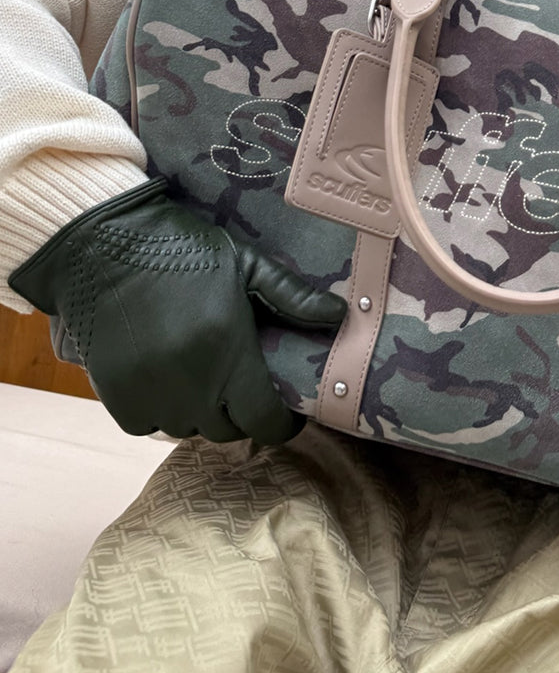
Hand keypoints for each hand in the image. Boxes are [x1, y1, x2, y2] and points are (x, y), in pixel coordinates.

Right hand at [9, 177, 344, 443]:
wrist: (103, 243)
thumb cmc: (183, 249)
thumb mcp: (244, 262)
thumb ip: (291, 296)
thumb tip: (340, 316)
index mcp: (230, 351)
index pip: (266, 422)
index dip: (282, 423)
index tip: (285, 410)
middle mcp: (191, 383)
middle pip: (227, 430)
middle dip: (240, 412)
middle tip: (240, 382)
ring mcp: (150, 394)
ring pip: (187, 429)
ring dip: (199, 411)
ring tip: (201, 375)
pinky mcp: (116, 396)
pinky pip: (147, 425)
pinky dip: (159, 410)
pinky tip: (164, 378)